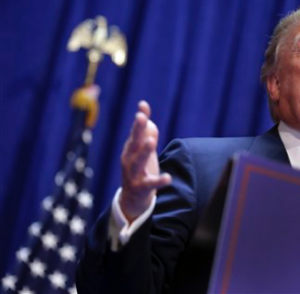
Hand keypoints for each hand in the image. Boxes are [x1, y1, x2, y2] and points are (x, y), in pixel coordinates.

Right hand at [119, 100, 171, 221]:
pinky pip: (150, 184)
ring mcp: (133, 174)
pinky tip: (168, 178)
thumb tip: (150, 122)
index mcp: (130, 149)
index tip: (143, 105)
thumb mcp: (142, 153)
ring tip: (151, 141)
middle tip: (141, 118)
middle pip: (133, 143)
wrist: (132, 198)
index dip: (140, 118)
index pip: (136, 131)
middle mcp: (129, 159)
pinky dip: (158, 181)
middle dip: (137, 130)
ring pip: (138, 162)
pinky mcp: (140, 187)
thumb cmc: (139, 170)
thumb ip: (147, 136)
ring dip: (144, 151)